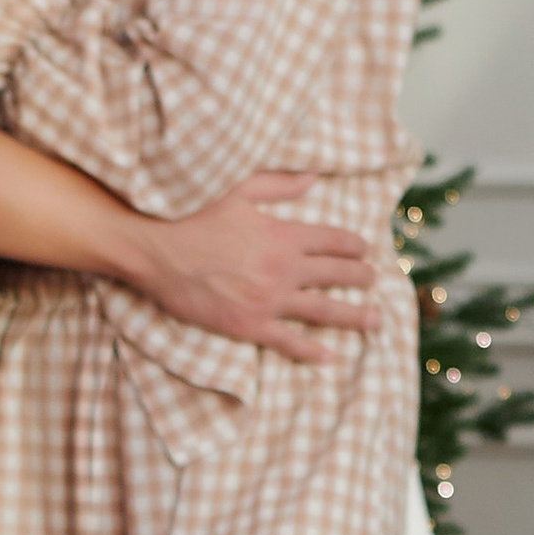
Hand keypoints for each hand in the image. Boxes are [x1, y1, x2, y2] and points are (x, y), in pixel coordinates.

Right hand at [130, 172, 377, 366]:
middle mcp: (284, 269)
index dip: (354, 245)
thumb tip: (314, 178)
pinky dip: (311, 350)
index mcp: (283, 235)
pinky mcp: (250, 325)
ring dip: (354, 316)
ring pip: (324, 311)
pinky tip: (331, 356)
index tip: (365, 249)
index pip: (333, 241)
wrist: (158, 253)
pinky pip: (289, 341)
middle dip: (362, 277)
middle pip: (337, 275)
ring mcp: (269, 301)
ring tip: (376, 321)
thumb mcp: (238, 190)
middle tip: (375, 281)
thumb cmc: (194, 217)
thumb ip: (279, 184)